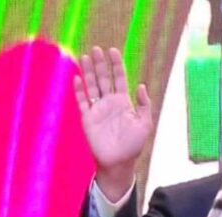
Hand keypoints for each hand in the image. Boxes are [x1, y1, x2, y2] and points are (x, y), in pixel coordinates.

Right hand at [73, 46, 152, 200]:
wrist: (119, 162)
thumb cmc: (133, 145)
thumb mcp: (144, 124)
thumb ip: (144, 105)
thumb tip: (141, 85)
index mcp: (123, 102)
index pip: (119, 78)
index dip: (116, 65)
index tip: (113, 51)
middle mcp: (109, 103)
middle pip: (103, 78)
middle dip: (100, 64)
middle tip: (96, 49)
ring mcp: (97, 109)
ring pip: (91, 86)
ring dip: (88, 72)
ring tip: (85, 56)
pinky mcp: (87, 118)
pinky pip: (82, 101)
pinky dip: (79, 90)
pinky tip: (77, 78)